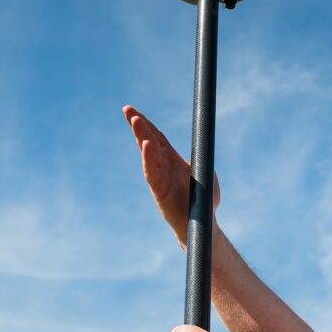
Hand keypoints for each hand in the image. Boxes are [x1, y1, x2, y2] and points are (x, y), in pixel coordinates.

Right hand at [123, 106, 219, 246]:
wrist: (202, 223)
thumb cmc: (204, 199)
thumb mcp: (205, 171)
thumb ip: (199, 157)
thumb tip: (203, 143)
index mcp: (173, 159)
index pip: (157, 136)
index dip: (147, 123)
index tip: (134, 110)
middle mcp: (163, 166)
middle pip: (148, 140)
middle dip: (138, 124)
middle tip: (127, 109)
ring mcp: (160, 177)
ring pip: (148, 153)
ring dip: (142, 136)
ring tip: (135, 120)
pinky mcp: (159, 190)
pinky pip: (152, 172)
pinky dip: (148, 158)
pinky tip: (146, 145)